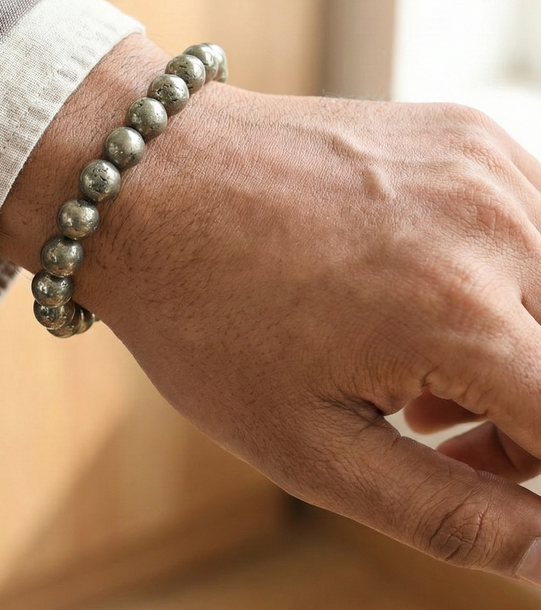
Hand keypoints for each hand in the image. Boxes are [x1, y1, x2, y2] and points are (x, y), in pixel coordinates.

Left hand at [0, 34, 540, 583]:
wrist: (147, 183)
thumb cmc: (203, 314)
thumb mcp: (310, 444)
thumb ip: (452, 514)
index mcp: (455, 311)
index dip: (535, 472)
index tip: (472, 466)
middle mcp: (490, 221)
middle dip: (530, 419)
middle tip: (438, 431)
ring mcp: (480, 163)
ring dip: (521, 346)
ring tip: (418, 368)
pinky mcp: (462, 133)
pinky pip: (531, 224)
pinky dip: (503, 278)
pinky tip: (419, 296)